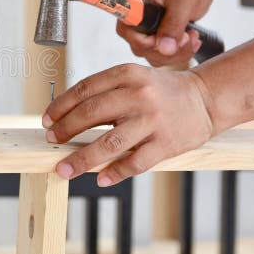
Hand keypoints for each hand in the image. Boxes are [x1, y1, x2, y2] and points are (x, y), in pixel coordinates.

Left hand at [41, 63, 214, 185]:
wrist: (206, 99)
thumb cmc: (160, 91)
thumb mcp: (133, 79)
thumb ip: (105, 93)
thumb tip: (66, 117)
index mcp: (127, 74)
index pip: (85, 89)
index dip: (61, 106)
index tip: (46, 120)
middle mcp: (139, 94)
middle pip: (91, 114)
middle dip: (65, 130)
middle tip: (50, 141)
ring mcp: (153, 120)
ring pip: (109, 143)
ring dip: (82, 159)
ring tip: (64, 169)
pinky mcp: (167, 143)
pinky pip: (135, 162)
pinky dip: (115, 173)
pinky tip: (100, 179)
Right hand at [117, 0, 214, 66]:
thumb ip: (174, 23)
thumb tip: (165, 49)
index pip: (126, 29)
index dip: (144, 40)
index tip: (166, 37)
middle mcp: (133, 15)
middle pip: (138, 45)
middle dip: (165, 48)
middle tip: (188, 37)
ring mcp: (143, 26)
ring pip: (149, 53)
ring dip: (174, 53)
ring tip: (193, 37)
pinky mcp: (154, 34)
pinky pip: (159, 53)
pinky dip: (177, 53)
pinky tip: (191, 40)